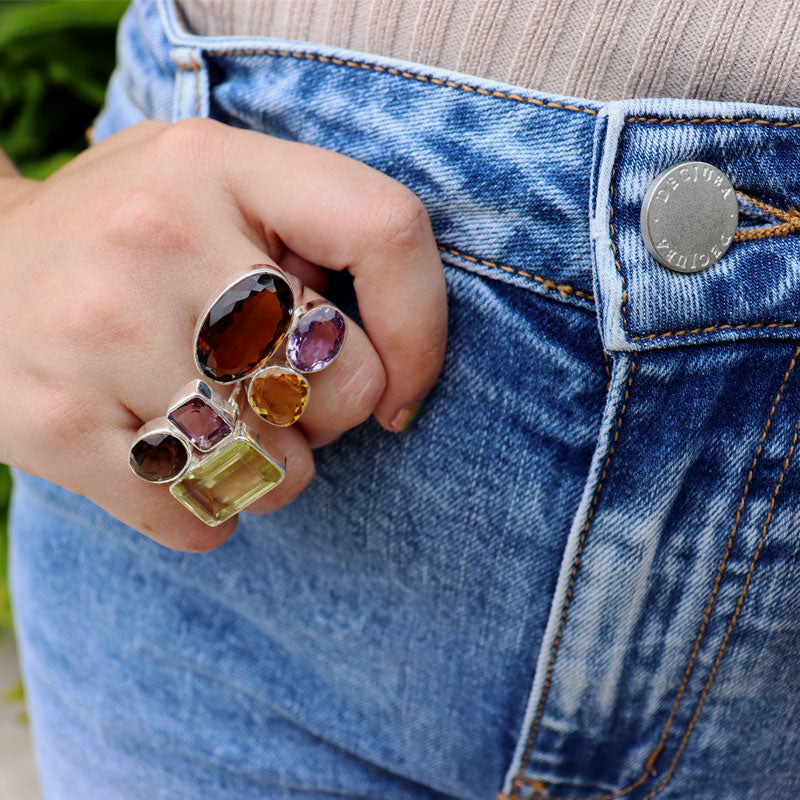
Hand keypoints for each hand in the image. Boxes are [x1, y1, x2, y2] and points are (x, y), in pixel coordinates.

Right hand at [0, 119, 446, 550]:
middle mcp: (158, 238)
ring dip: (272, 469)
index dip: (423, 327)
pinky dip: (209, 512)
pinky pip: (199, 519)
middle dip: (331, 412)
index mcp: (220, 166)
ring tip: (218, 424)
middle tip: (272, 388)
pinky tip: (175, 463)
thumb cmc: (128, 236)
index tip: (404, 384)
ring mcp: (98, 334)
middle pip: (342, 380)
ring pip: (277, 469)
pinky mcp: (52, 424)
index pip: (386, 231)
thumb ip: (314, 239)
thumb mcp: (215, 188)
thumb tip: (400, 364)